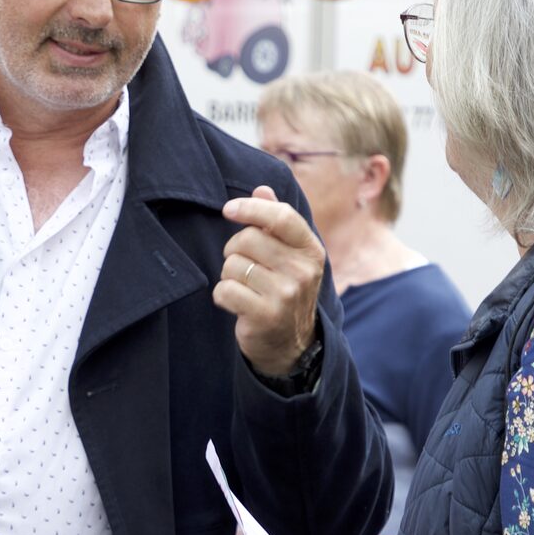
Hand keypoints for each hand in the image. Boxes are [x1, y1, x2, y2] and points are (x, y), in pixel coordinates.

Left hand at [217, 185, 326, 379]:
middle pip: (247, 240)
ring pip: (233, 266)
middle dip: (234, 250)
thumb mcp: (289, 255)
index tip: (228, 210)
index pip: (280, 217)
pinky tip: (237, 304)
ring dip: (229, 276)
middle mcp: (303, 271)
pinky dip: (223, 296)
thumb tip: (262, 189)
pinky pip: (225, 290)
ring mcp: (286, 295)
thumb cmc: (284, 290)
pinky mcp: (265, 316)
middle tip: (243, 266)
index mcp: (311, 250)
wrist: (290, 345)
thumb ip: (276, 222)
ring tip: (244, 288)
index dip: (250, 209)